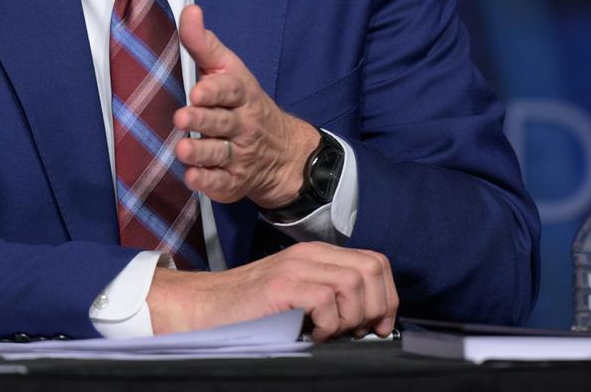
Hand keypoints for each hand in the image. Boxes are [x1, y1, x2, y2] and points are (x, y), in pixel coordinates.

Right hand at [148, 241, 397, 340]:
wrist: (203, 308)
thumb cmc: (251, 311)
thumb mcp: (298, 297)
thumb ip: (330, 296)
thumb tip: (371, 321)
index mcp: (317, 255)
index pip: (375, 262)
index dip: (387, 296)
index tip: (378, 326)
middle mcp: (309, 254)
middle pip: (372, 269)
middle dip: (377, 308)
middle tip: (358, 334)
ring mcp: (294, 267)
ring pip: (355, 284)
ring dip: (350, 319)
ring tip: (329, 334)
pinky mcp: (281, 286)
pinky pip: (327, 300)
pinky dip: (328, 325)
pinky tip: (311, 335)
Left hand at [173, 5, 320, 208]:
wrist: (283, 152)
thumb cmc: (244, 103)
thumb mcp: (228, 71)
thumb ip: (204, 44)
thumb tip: (190, 10)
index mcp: (242, 95)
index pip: (231, 90)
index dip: (214, 90)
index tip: (197, 90)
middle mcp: (243, 125)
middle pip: (223, 122)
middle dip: (203, 120)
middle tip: (182, 118)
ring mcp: (240, 155)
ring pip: (220, 154)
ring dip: (201, 152)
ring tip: (183, 149)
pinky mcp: (233, 181)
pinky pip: (222, 183)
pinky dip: (207, 182)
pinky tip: (192, 177)